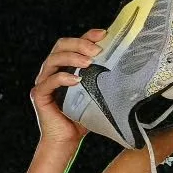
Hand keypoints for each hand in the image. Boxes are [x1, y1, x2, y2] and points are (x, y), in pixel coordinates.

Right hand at [31, 29, 105, 146]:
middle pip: (61, 46)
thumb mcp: (99, 94)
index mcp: (67, 66)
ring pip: (53, 60)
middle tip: (97, 50)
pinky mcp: (39, 94)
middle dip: (79, 44)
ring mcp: (44, 81)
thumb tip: (132, 67)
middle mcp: (53, 70)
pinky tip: (76, 80)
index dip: (87, 36)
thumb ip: (106, 80)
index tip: (104, 34)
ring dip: (72, 58)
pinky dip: (62, 78)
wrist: (68, 139)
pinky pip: (48, 81)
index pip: (74, 44)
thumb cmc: (83, 117)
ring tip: (88, 62)